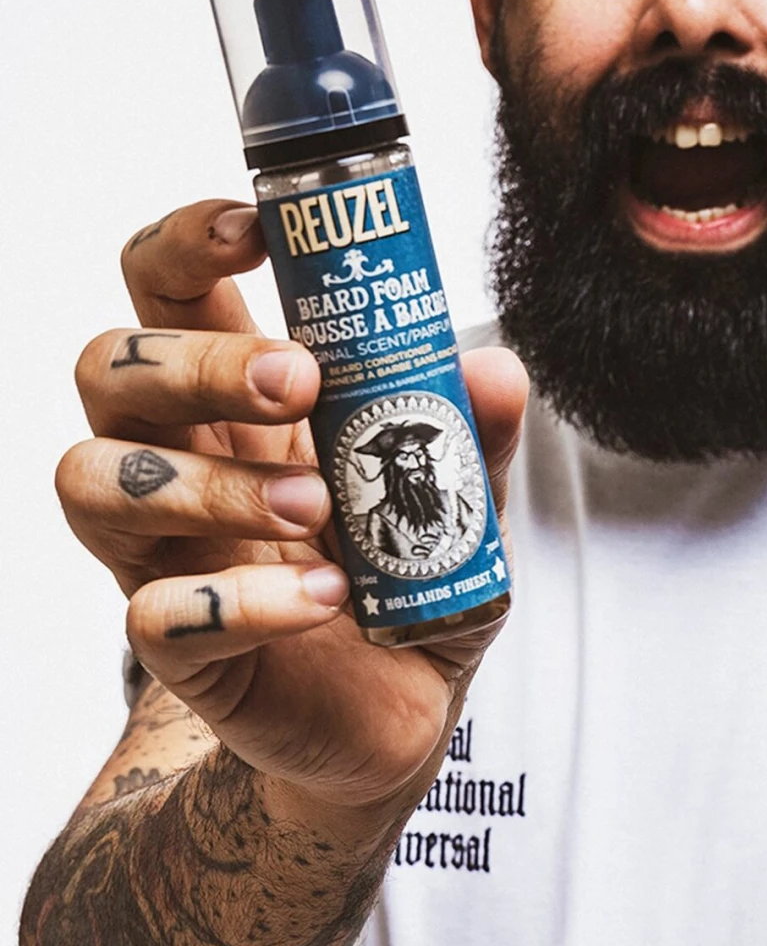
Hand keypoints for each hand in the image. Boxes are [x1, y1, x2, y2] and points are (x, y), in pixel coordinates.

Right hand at [57, 201, 527, 837]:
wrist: (399, 713)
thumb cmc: (409, 576)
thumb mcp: (466, 501)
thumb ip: (478, 438)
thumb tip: (492, 369)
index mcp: (235, 399)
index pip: (165, 287)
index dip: (186, 239)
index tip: (254, 232)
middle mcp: (175, 459)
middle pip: (109, 365)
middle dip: (202, 362)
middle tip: (305, 384)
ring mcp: (162, 553)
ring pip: (96, 479)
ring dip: (208, 483)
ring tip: (318, 508)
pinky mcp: (179, 646)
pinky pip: (156, 614)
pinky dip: (244, 601)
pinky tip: (324, 599)